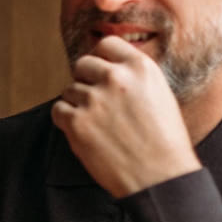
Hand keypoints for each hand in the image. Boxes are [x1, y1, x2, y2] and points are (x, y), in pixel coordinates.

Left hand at [50, 35, 201, 197]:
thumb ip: (132, 78)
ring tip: (101, 126)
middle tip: (98, 103)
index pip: (107, 44)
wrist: (161, 177)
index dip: (101, 58)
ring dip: (78, 104)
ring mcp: (94, 99)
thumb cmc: (163, 142)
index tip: (102, 73)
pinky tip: (87, 133)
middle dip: (86, 80)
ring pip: (70, 90)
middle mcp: (116, 78)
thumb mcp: (158, 96)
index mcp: (141, 69)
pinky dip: (67, 121)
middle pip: (82, 64)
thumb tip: (103, 67)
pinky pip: (58, 110)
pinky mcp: (76, 122)